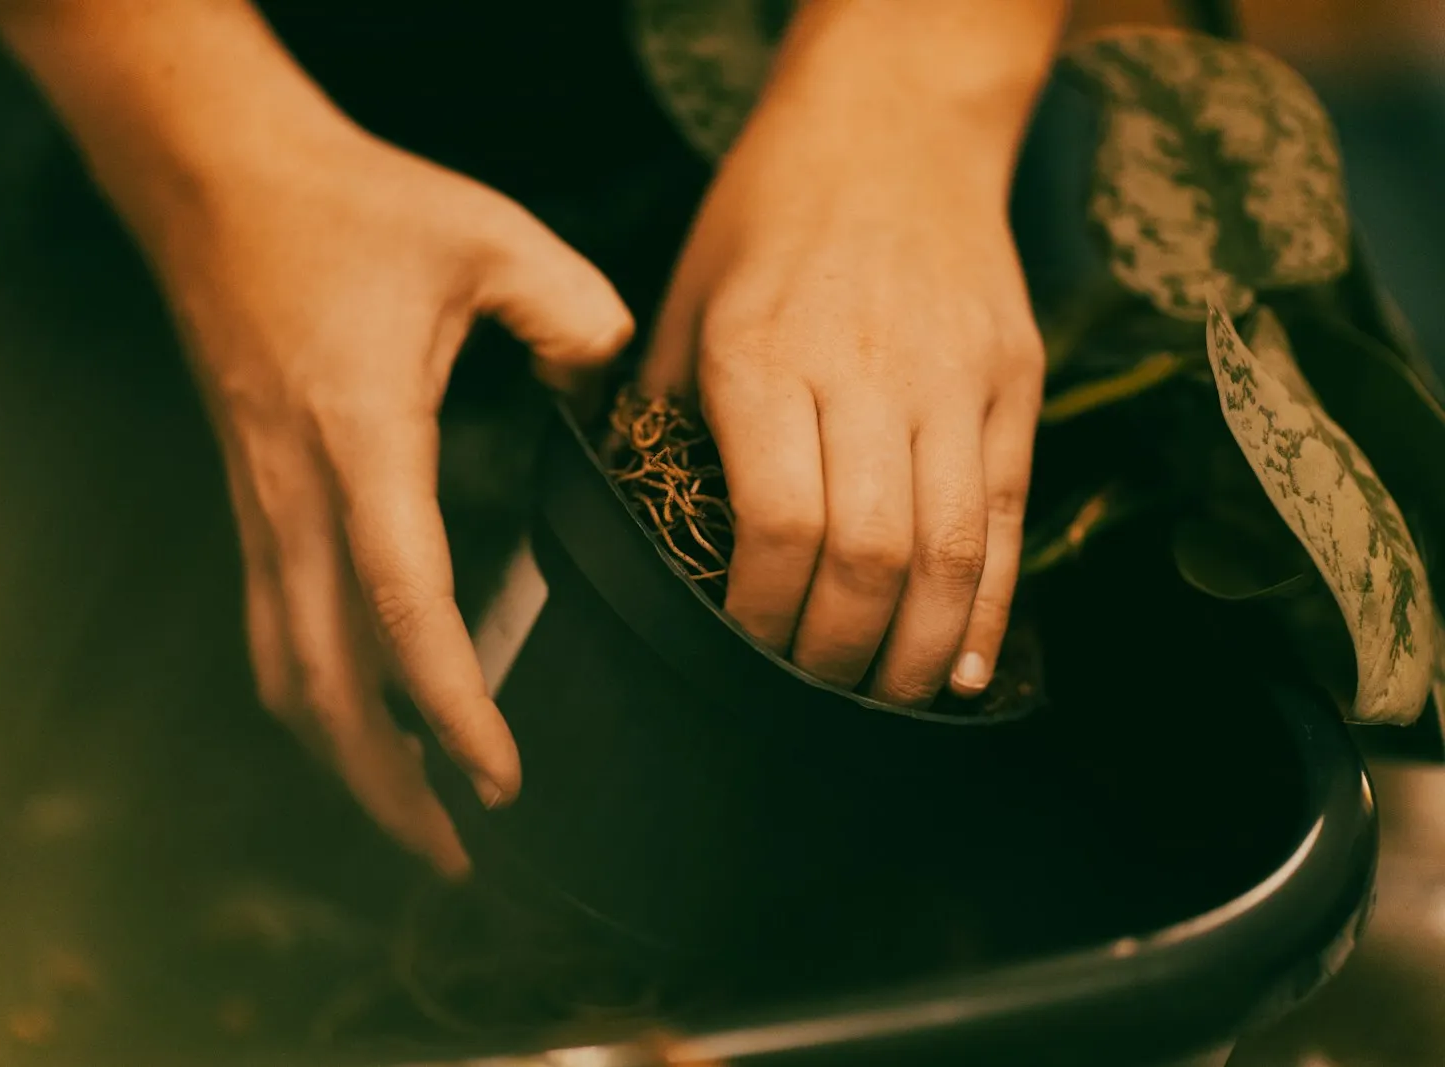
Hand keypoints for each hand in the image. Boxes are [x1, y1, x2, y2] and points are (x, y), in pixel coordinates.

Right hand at [147, 121, 631, 874]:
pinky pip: (277, 632)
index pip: (405, 608)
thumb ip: (578, 314)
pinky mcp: (255, 503)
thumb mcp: (491, 238)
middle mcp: (297, 497)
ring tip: (415, 819)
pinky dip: (321, 702)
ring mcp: (262, 507)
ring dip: (344, 761)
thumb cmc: (348, 209)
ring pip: (287, 674)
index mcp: (361, 442)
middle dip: (388, 787)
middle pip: (325, 685)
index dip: (453, 709)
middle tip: (464, 856)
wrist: (218, 182)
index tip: (504, 783)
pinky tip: (368, 722)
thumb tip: (619, 385)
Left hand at [641, 100, 1043, 705]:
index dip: (762, 617)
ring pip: (949, 551)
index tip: (742, 649)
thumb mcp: (684, 303)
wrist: (891, 128)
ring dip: (916, 651)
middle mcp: (865, 370)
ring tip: (884, 698)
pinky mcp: (1012, 380)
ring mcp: (953, 377)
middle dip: (838, 655)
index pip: (778, 526)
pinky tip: (961, 664)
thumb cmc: (768, 220)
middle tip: (810, 692)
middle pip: (869, 556)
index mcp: (764, 355)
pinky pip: (1006, 515)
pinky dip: (989, 605)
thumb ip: (664, 418)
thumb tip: (647, 528)